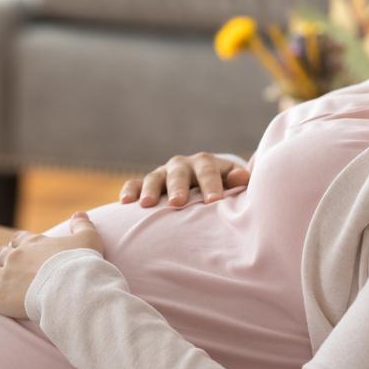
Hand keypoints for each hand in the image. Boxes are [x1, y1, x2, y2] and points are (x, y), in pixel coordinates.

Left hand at [0, 212, 103, 318]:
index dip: (15, 244)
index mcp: (32, 243)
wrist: (69, 286)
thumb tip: (80, 214)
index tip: (13, 246)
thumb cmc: (80, 264)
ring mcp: (4, 278)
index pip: (18, 239)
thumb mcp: (88, 239)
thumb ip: (82, 226)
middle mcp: (14, 258)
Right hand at [120, 152, 250, 207]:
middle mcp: (182, 165)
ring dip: (150, 190)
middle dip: (178, 187)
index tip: (213, 201)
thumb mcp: (231, 182)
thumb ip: (237, 180)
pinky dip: (129, 191)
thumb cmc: (220, 189)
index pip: (209, 170)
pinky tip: (125, 202)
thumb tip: (243, 177)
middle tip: (178, 203)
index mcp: (205, 163)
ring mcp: (162, 174)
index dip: (211, 184)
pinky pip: (134, 184)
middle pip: (178, 173)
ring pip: (154, 178)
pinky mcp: (145, 184)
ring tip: (146, 205)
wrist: (200, 186)